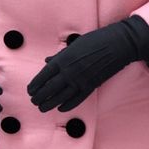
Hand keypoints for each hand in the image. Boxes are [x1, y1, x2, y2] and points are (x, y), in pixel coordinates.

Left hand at [27, 16, 148, 112]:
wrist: (117, 45)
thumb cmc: (96, 40)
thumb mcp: (75, 44)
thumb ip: (60, 55)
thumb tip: (47, 61)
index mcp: (64, 59)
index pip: (44, 74)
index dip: (36, 84)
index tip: (30, 90)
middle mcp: (70, 71)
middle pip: (50, 88)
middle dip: (40, 96)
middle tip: (34, 101)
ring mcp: (80, 80)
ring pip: (60, 96)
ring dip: (49, 103)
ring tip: (42, 108)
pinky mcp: (91, 86)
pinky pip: (76, 99)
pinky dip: (67, 105)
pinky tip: (61, 108)